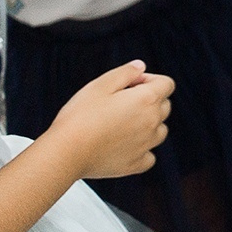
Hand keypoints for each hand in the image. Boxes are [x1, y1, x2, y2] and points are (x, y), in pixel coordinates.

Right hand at [48, 60, 172, 179]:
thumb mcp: (100, 85)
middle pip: (164, 106)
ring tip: (121, 125)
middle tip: (120, 104)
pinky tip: (124, 146)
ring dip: (148, 125)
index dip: (149, 80)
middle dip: (149, 101)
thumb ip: (126, 72)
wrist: (65, 152)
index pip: (166, 84)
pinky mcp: (136, 164)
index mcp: (147, 99)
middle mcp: (152, 122)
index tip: (130, 84)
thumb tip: (141, 66)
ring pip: (160, 130)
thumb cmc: (79, 116)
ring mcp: (146, 145)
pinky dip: (141, 150)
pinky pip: (149, 156)